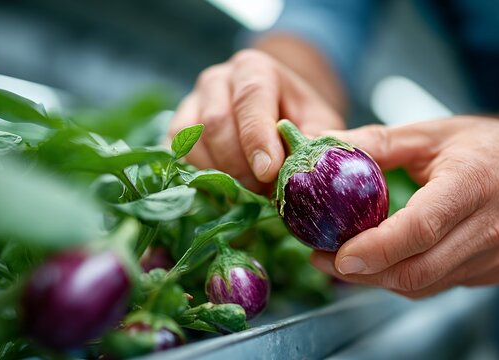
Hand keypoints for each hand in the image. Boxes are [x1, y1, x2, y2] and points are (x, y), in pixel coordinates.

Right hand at [168, 49, 343, 191]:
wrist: (278, 117)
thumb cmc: (301, 121)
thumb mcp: (319, 125)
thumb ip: (315, 141)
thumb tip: (304, 169)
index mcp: (253, 69)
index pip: (250, 98)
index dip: (257, 137)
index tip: (269, 172)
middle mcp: (217, 80)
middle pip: (216, 122)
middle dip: (240, 164)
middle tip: (263, 192)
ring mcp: (192, 103)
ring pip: (193, 141)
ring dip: (220, 174)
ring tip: (248, 192)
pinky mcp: (179, 131)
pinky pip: (179, 156)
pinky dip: (201, 178)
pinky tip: (225, 191)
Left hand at [311, 116, 498, 297]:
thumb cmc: (486, 145)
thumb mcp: (430, 132)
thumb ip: (377, 141)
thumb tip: (324, 144)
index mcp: (475, 184)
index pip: (421, 228)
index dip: (376, 248)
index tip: (336, 254)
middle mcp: (490, 228)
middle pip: (418, 269)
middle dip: (363, 272)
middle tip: (322, 258)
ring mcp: (495, 257)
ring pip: (424, 284)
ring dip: (378, 278)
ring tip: (343, 259)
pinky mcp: (493, 273)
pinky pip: (437, 284)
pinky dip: (402, 277)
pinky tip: (382, 260)